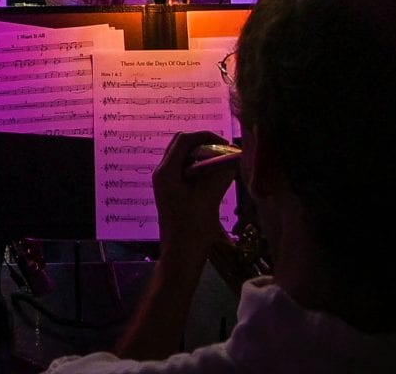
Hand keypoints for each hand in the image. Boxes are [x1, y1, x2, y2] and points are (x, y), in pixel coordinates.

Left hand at [151, 130, 239, 263]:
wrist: (181, 259)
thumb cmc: (192, 230)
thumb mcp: (208, 199)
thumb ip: (219, 174)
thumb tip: (233, 156)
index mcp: (166, 172)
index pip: (184, 140)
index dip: (206, 136)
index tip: (226, 145)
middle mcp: (163, 173)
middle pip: (182, 146)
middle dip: (204, 144)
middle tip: (225, 153)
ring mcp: (167, 183)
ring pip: (185, 158)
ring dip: (204, 157)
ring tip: (224, 165)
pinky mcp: (174, 193)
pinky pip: (187, 171)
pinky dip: (202, 170)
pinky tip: (217, 178)